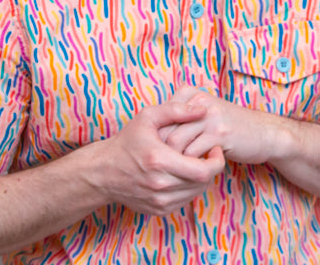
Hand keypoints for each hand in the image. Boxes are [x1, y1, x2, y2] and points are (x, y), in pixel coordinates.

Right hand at [93, 98, 225, 215]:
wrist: (103, 172)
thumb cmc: (127, 142)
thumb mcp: (148, 117)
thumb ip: (176, 110)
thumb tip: (202, 109)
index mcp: (160, 161)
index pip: (204, 171)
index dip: (217, 161)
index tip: (214, 148)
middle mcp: (160, 185)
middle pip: (203, 183)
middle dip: (211, 168)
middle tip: (208, 154)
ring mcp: (159, 201)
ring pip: (196, 193)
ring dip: (201, 179)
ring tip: (195, 162)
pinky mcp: (158, 210)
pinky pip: (184, 201)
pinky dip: (189, 189)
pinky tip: (183, 175)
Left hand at [160, 87, 289, 165]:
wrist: (264, 133)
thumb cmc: (229, 127)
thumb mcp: (204, 114)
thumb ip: (180, 119)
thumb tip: (152, 138)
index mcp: (191, 93)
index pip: (160, 116)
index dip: (153, 139)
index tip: (154, 154)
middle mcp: (199, 101)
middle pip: (165, 129)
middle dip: (160, 152)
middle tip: (159, 168)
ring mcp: (210, 116)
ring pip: (176, 143)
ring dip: (173, 162)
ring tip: (174, 172)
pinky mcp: (220, 134)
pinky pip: (193, 154)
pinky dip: (188, 166)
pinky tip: (191, 172)